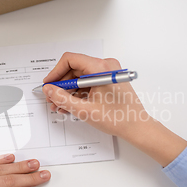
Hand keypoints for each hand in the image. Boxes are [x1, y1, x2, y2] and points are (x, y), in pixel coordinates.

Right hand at [43, 52, 186, 165]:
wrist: (137, 127)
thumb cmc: (119, 118)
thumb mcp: (84, 110)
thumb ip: (63, 98)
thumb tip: (49, 90)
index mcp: (101, 68)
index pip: (70, 60)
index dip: (56, 72)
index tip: (49, 84)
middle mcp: (106, 66)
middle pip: (74, 68)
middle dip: (61, 84)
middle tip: (52, 97)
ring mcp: (108, 72)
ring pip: (80, 76)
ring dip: (68, 90)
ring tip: (60, 104)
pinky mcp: (109, 80)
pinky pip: (88, 81)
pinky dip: (78, 92)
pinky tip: (70, 104)